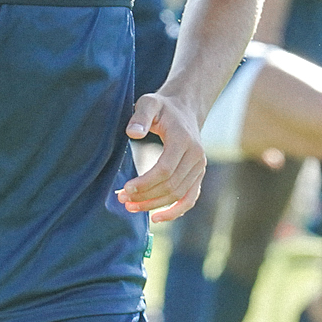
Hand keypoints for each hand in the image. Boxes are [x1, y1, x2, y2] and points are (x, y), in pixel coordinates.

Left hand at [117, 92, 204, 221]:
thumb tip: (132, 133)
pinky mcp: (198, 175)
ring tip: (131, 207)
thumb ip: (140, 116)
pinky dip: (175, 211)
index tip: (125, 189)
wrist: (184, 109)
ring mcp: (200, 167)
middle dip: (145, 196)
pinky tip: (157, 218)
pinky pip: (190, 199)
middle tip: (122, 199)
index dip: (145, 183)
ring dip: (154, 205)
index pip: (165, 169)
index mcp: (183, 140)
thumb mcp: (149, 102)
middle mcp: (196, 156)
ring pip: (178, 195)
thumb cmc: (162, 107)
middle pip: (171, 185)